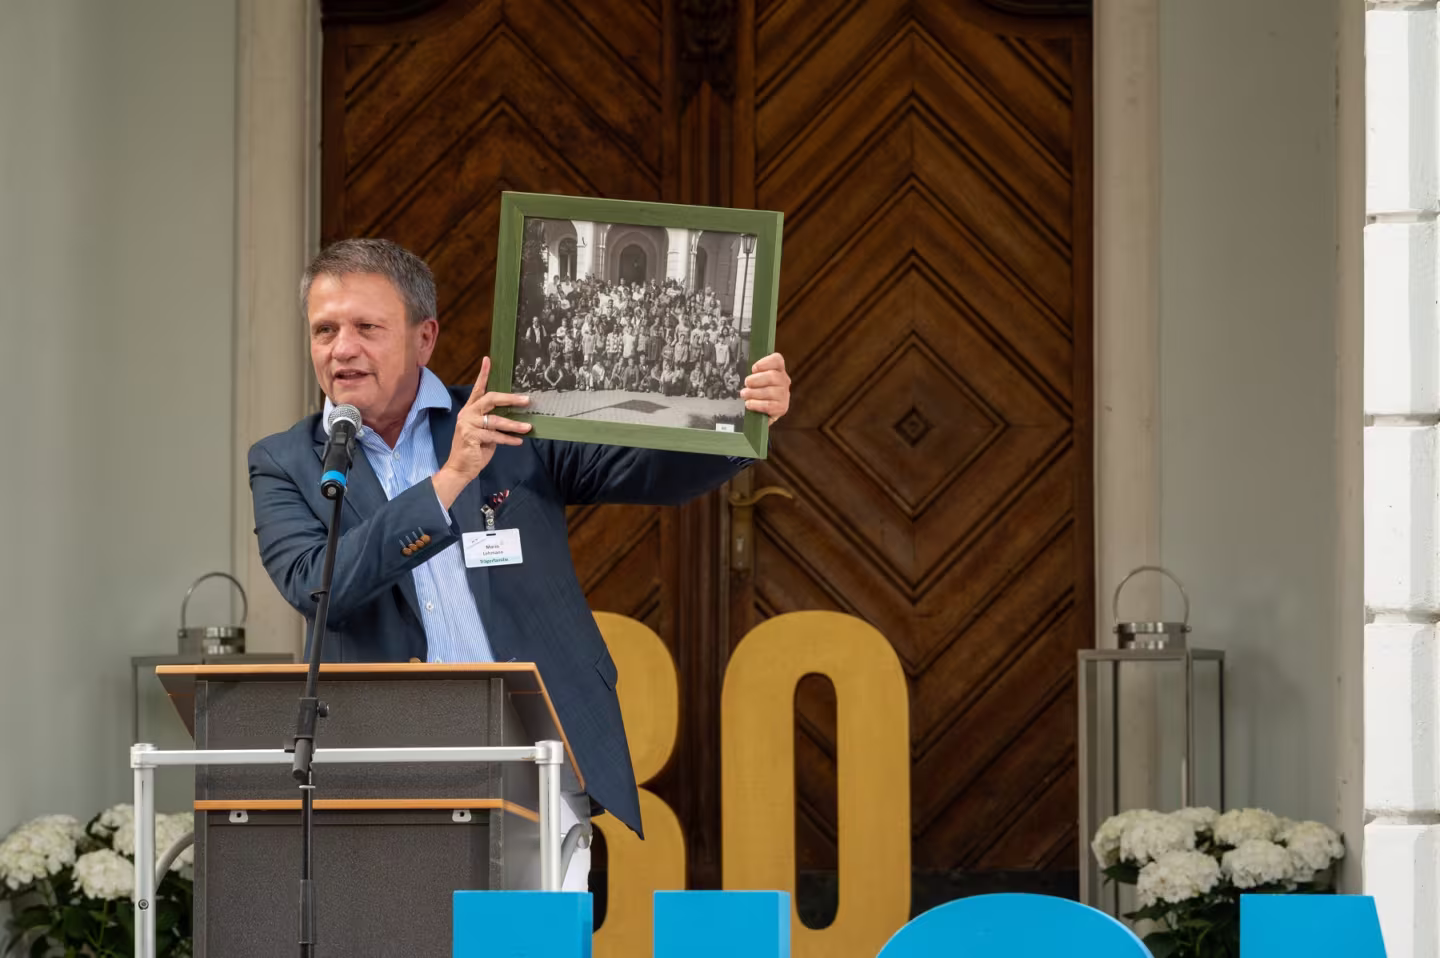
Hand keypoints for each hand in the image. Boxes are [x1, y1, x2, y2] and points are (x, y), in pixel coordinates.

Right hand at [434, 357, 530, 507]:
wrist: (460, 468)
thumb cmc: (475, 449)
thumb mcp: (485, 432)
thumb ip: (494, 421)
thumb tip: (516, 415)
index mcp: (470, 409)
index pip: (478, 389)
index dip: (484, 374)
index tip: (488, 359)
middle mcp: (467, 413)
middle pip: (490, 399)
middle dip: (510, 399)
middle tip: (527, 400)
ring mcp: (467, 424)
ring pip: (495, 420)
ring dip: (514, 424)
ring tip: (529, 427)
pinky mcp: (471, 437)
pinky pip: (495, 436)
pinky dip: (508, 439)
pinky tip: (519, 441)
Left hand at [741, 352, 790, 424]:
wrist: (761, 413)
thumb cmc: (756, 391)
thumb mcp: (754, 379)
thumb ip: (752, 373)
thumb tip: (739, 370)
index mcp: (778, 369)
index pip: (777, 360)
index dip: (765, 363)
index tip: (753, 369)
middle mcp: (784, 381)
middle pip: (773, 376)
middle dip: (756, 380)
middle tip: (746, 383)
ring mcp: (784, 395)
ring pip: (770, 392)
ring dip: (753, 393)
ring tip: (744, 394)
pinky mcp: (782, 408)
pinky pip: (769, 405)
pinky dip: (756, 404)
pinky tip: (749, 404)